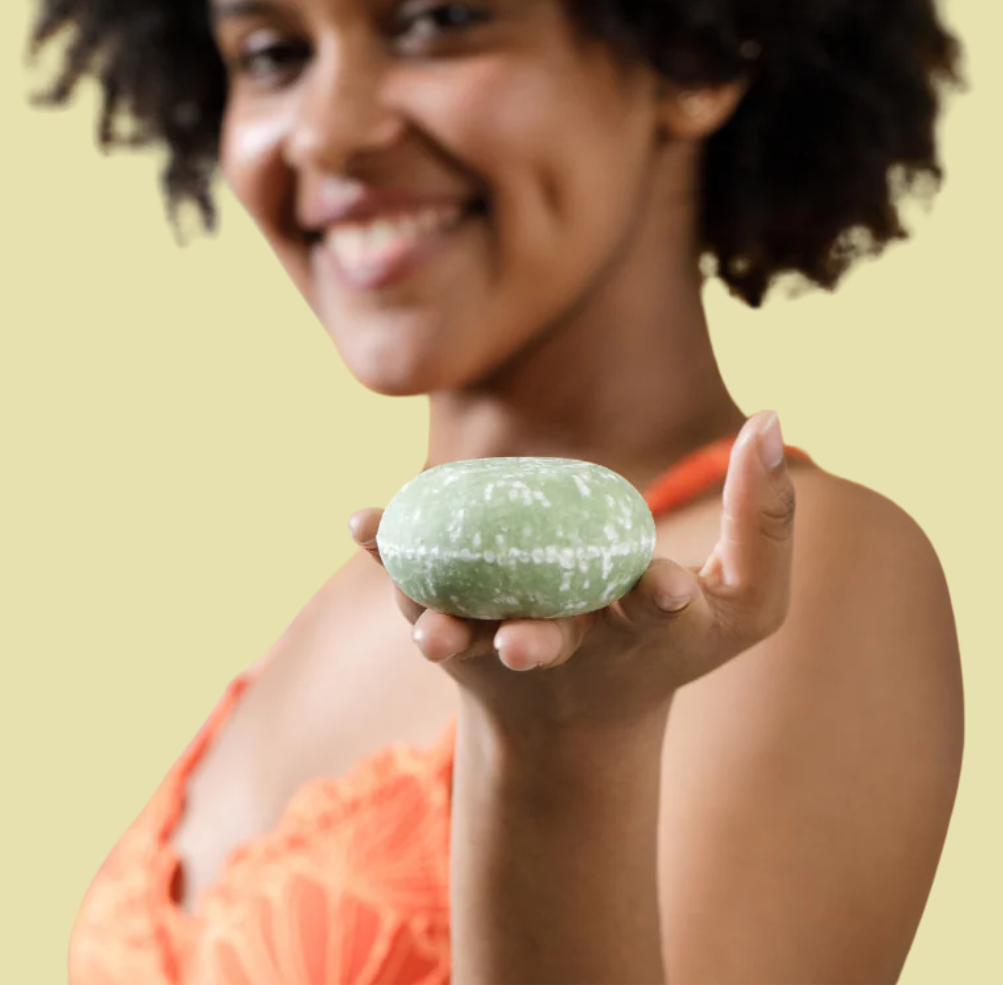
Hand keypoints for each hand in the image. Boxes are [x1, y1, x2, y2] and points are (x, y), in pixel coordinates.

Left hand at [348, 412, 796, 727]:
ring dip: (444, 628)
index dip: (658, 599)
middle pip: (551, 643)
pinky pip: (409, 585)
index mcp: (644, 634)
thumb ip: (768, 519)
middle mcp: (567, 644)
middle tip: (519, 645)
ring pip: (466, 632)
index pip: (656, 612)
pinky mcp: (447, 622)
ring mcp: (496, 637)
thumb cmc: (671, 642)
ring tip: (424, 629)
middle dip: (537, 643)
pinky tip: (363, 522)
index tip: (662, 588)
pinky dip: (385, 555)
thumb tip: (772, 419)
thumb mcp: (745, 600)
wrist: (570, 716)